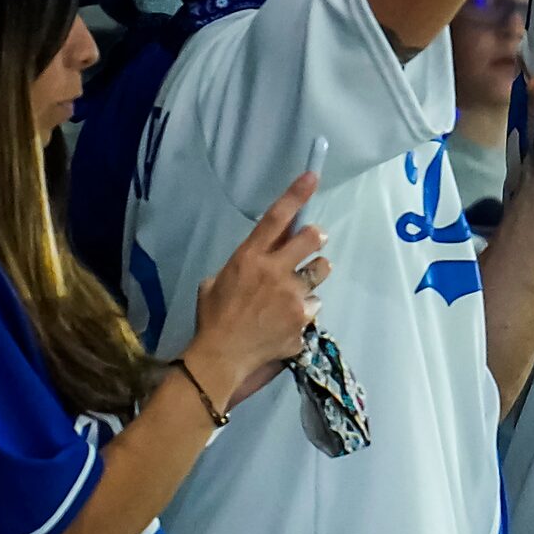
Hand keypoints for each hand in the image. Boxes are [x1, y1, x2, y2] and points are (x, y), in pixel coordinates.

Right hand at [182, 173, 329, 408]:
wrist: (220, 358)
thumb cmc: (213, 317)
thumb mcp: (217, 281)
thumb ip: (243, 264)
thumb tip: (260, 258)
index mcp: (250, 257)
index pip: (277, 217)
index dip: (297, 193)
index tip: (313, 176)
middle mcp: (275, 271)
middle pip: (313, 239)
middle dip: (316, 238)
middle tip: (314, 243)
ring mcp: (293, 297)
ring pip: (321, 272)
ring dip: (312, 277)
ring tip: (296, 291)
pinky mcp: (303, 320)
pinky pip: (313, 308)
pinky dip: (304, 313)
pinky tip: (287, 322)